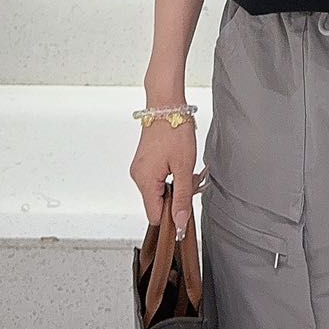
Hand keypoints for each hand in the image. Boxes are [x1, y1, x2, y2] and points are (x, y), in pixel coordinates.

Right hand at [130, 118, 208, 238]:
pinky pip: (156, 179)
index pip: (155, 216)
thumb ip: (182, 198)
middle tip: (190, 179)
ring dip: (174, 185)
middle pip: (157, 204)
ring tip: (185, 168)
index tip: (187, 202)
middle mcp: (138, 177)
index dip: (172, 214)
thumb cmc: (175, 131)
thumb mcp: (184, 167)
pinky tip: (179, 163)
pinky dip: (169, 176)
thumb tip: (180, 223)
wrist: (166, 105)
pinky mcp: (144, 162)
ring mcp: (140, 169)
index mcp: (145, 182)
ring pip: (158, 191)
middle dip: (176, 197)